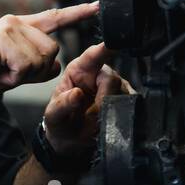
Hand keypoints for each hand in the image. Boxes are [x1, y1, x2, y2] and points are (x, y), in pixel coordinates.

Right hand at [0, 1, 100, 100]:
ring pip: (40, 61)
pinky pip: (24, 67)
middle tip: (6, 72)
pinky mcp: (1, 41)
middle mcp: (15, 22)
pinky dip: (11, 78)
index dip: (78, 13)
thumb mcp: (13, 73)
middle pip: (52, 51)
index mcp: (19, 26)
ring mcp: (8, 29)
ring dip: (21, 76)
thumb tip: (56, 64)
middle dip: (35, 71)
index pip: (54, 18)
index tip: (98, 6)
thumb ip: (36, 67)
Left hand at [42, 42, 133, 156]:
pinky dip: (120, 116)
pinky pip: (131, 105)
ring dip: (110, 110)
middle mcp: (100, 74)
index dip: (104, 48)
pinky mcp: (127, 98)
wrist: (72, 141)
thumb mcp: (54, 115)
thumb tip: (76, 93)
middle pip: (111, 79)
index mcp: (80, 70)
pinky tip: (107, 120)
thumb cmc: (61, 122)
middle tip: (92, 116)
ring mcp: (116, 86)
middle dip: (103, 100)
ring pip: (122, 94)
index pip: (93, 55)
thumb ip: (63, 104)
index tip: (113, 44)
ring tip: (95, 119)